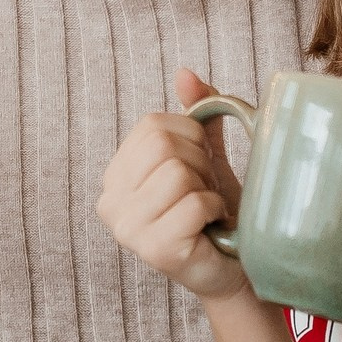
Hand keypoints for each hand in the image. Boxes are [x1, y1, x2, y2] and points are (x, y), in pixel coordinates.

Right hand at [96, 69, 249, 301]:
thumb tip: (184, 73)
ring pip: (177, 173)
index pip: (151, 126)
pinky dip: (215, 210)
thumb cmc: (216, 212)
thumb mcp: (205, 157)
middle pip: (161, 146)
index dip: (189, 137)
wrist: (232, 268)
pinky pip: (194, 204)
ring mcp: (127, 229)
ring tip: (207, 209)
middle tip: (205, 190)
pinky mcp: (153, 250)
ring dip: (207, 188)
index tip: (200, 166)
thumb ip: (194, 115)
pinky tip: (211, 226)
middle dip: (199, 162)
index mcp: (115, 175)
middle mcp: (110, 202)